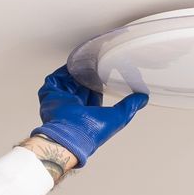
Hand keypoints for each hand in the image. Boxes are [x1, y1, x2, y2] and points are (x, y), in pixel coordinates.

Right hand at [31, 64, 147, 167]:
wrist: (70, 134)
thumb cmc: (90, 133)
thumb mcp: (118, 117)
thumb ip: (130, 106)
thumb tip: (143, 98)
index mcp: (86, 113)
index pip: (92, 93)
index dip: (99, 83)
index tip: (106, 72)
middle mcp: (73, 106)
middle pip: (79, 84)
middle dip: (87, 73)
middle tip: (95, 63)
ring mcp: (61, 100)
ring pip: (68, 80)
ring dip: (76, 70)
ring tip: (85, 60)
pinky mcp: (50, 94)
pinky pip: (56, 78)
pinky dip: (64, 70)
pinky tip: (73, 63)